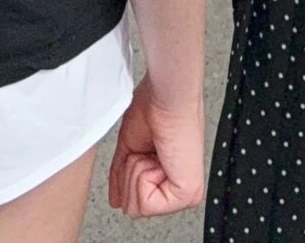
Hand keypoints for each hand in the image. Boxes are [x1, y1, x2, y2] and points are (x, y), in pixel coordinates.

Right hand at [107, 82, 203, 219]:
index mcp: (169, 176)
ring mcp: (185, 194)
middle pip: (133, 209)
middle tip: (147, 150)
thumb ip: (123, 177)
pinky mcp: (187, 194)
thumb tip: (117, 200)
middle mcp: (180, 188)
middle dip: (130, 173)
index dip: (127, 172)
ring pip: (136, 208)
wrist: (167, 95)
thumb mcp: (132, 147)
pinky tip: (159, 158)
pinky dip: (143, 175)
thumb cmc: (154, 107)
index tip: (143, 148)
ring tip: (153, 152)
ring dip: (136, 171)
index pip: (135, 201)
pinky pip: (146, 204)